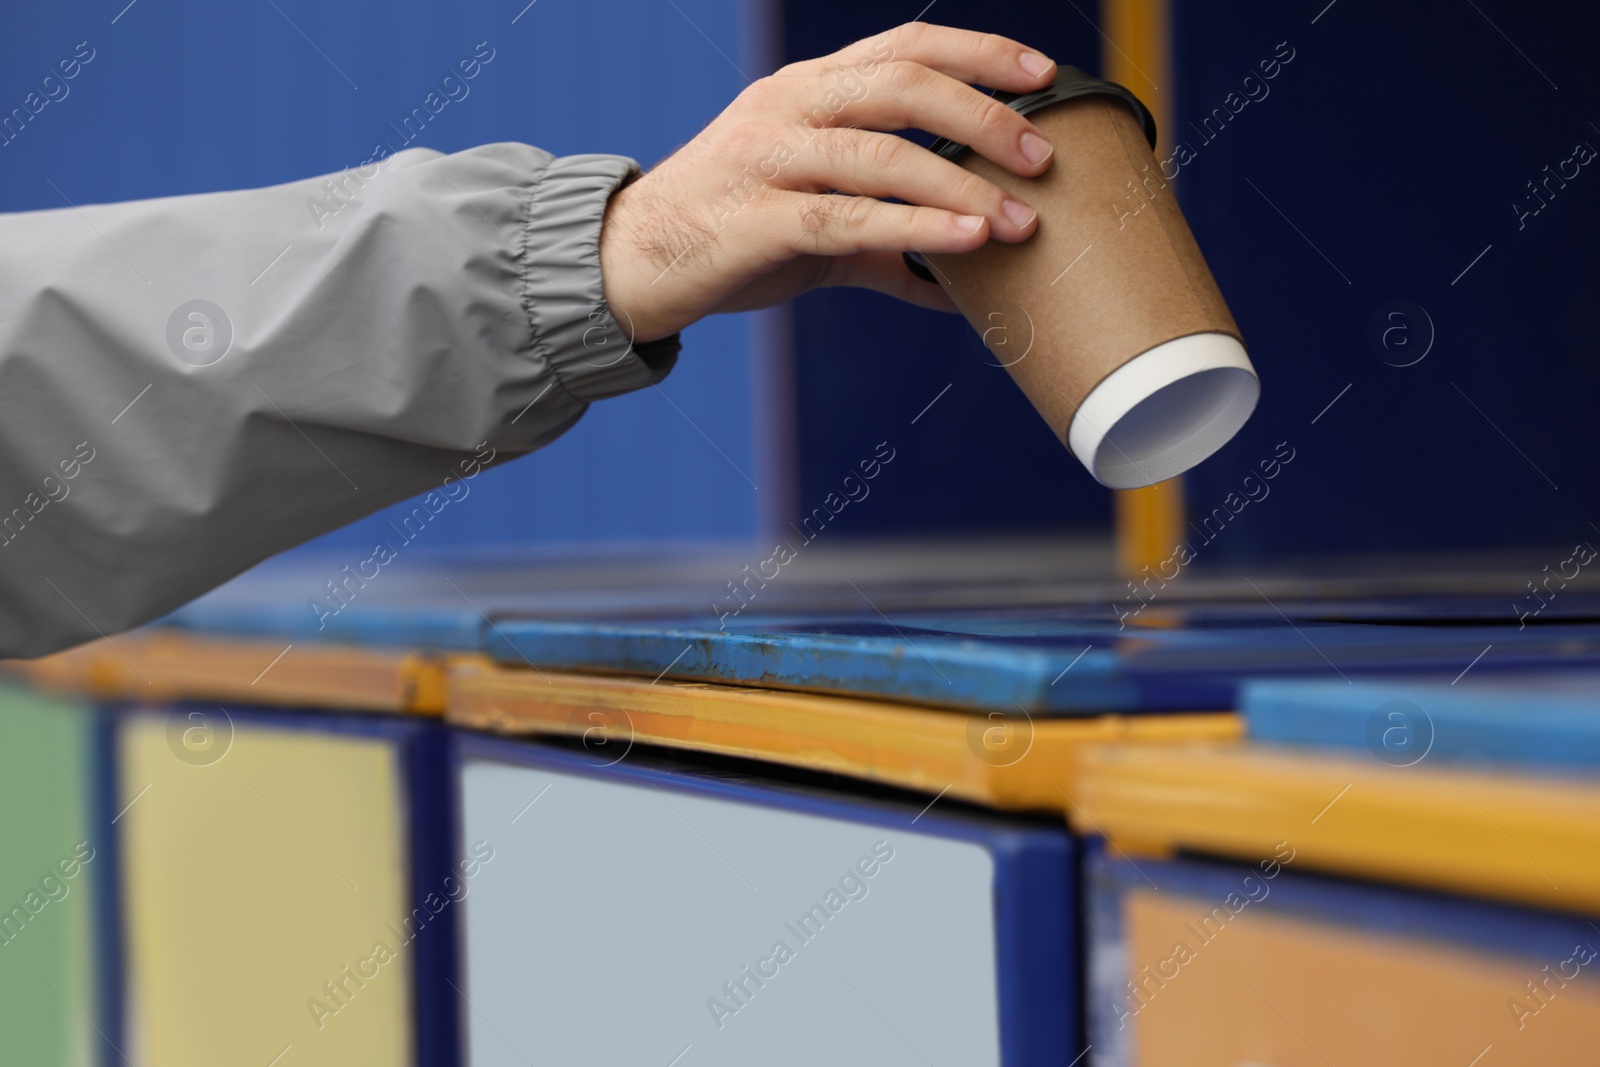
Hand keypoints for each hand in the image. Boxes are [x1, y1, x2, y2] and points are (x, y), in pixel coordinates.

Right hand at [598, 22, 1058, 342]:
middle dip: (983, 113)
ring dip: (961, 184)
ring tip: (1018, 218)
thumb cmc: (731, 237)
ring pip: (880, 153)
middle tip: (1041, 155)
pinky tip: (965, 242)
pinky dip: (914, 229)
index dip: (979, 53)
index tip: (1042, 76)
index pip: (905, 46)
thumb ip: (888, 245)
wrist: (631, 266)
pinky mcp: (755, 219)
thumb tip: (958, 288)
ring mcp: (766, 158)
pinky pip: (847, 217)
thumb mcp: (817, 226)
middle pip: (902, 83)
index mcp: (808, 90)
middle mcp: (787, 107)